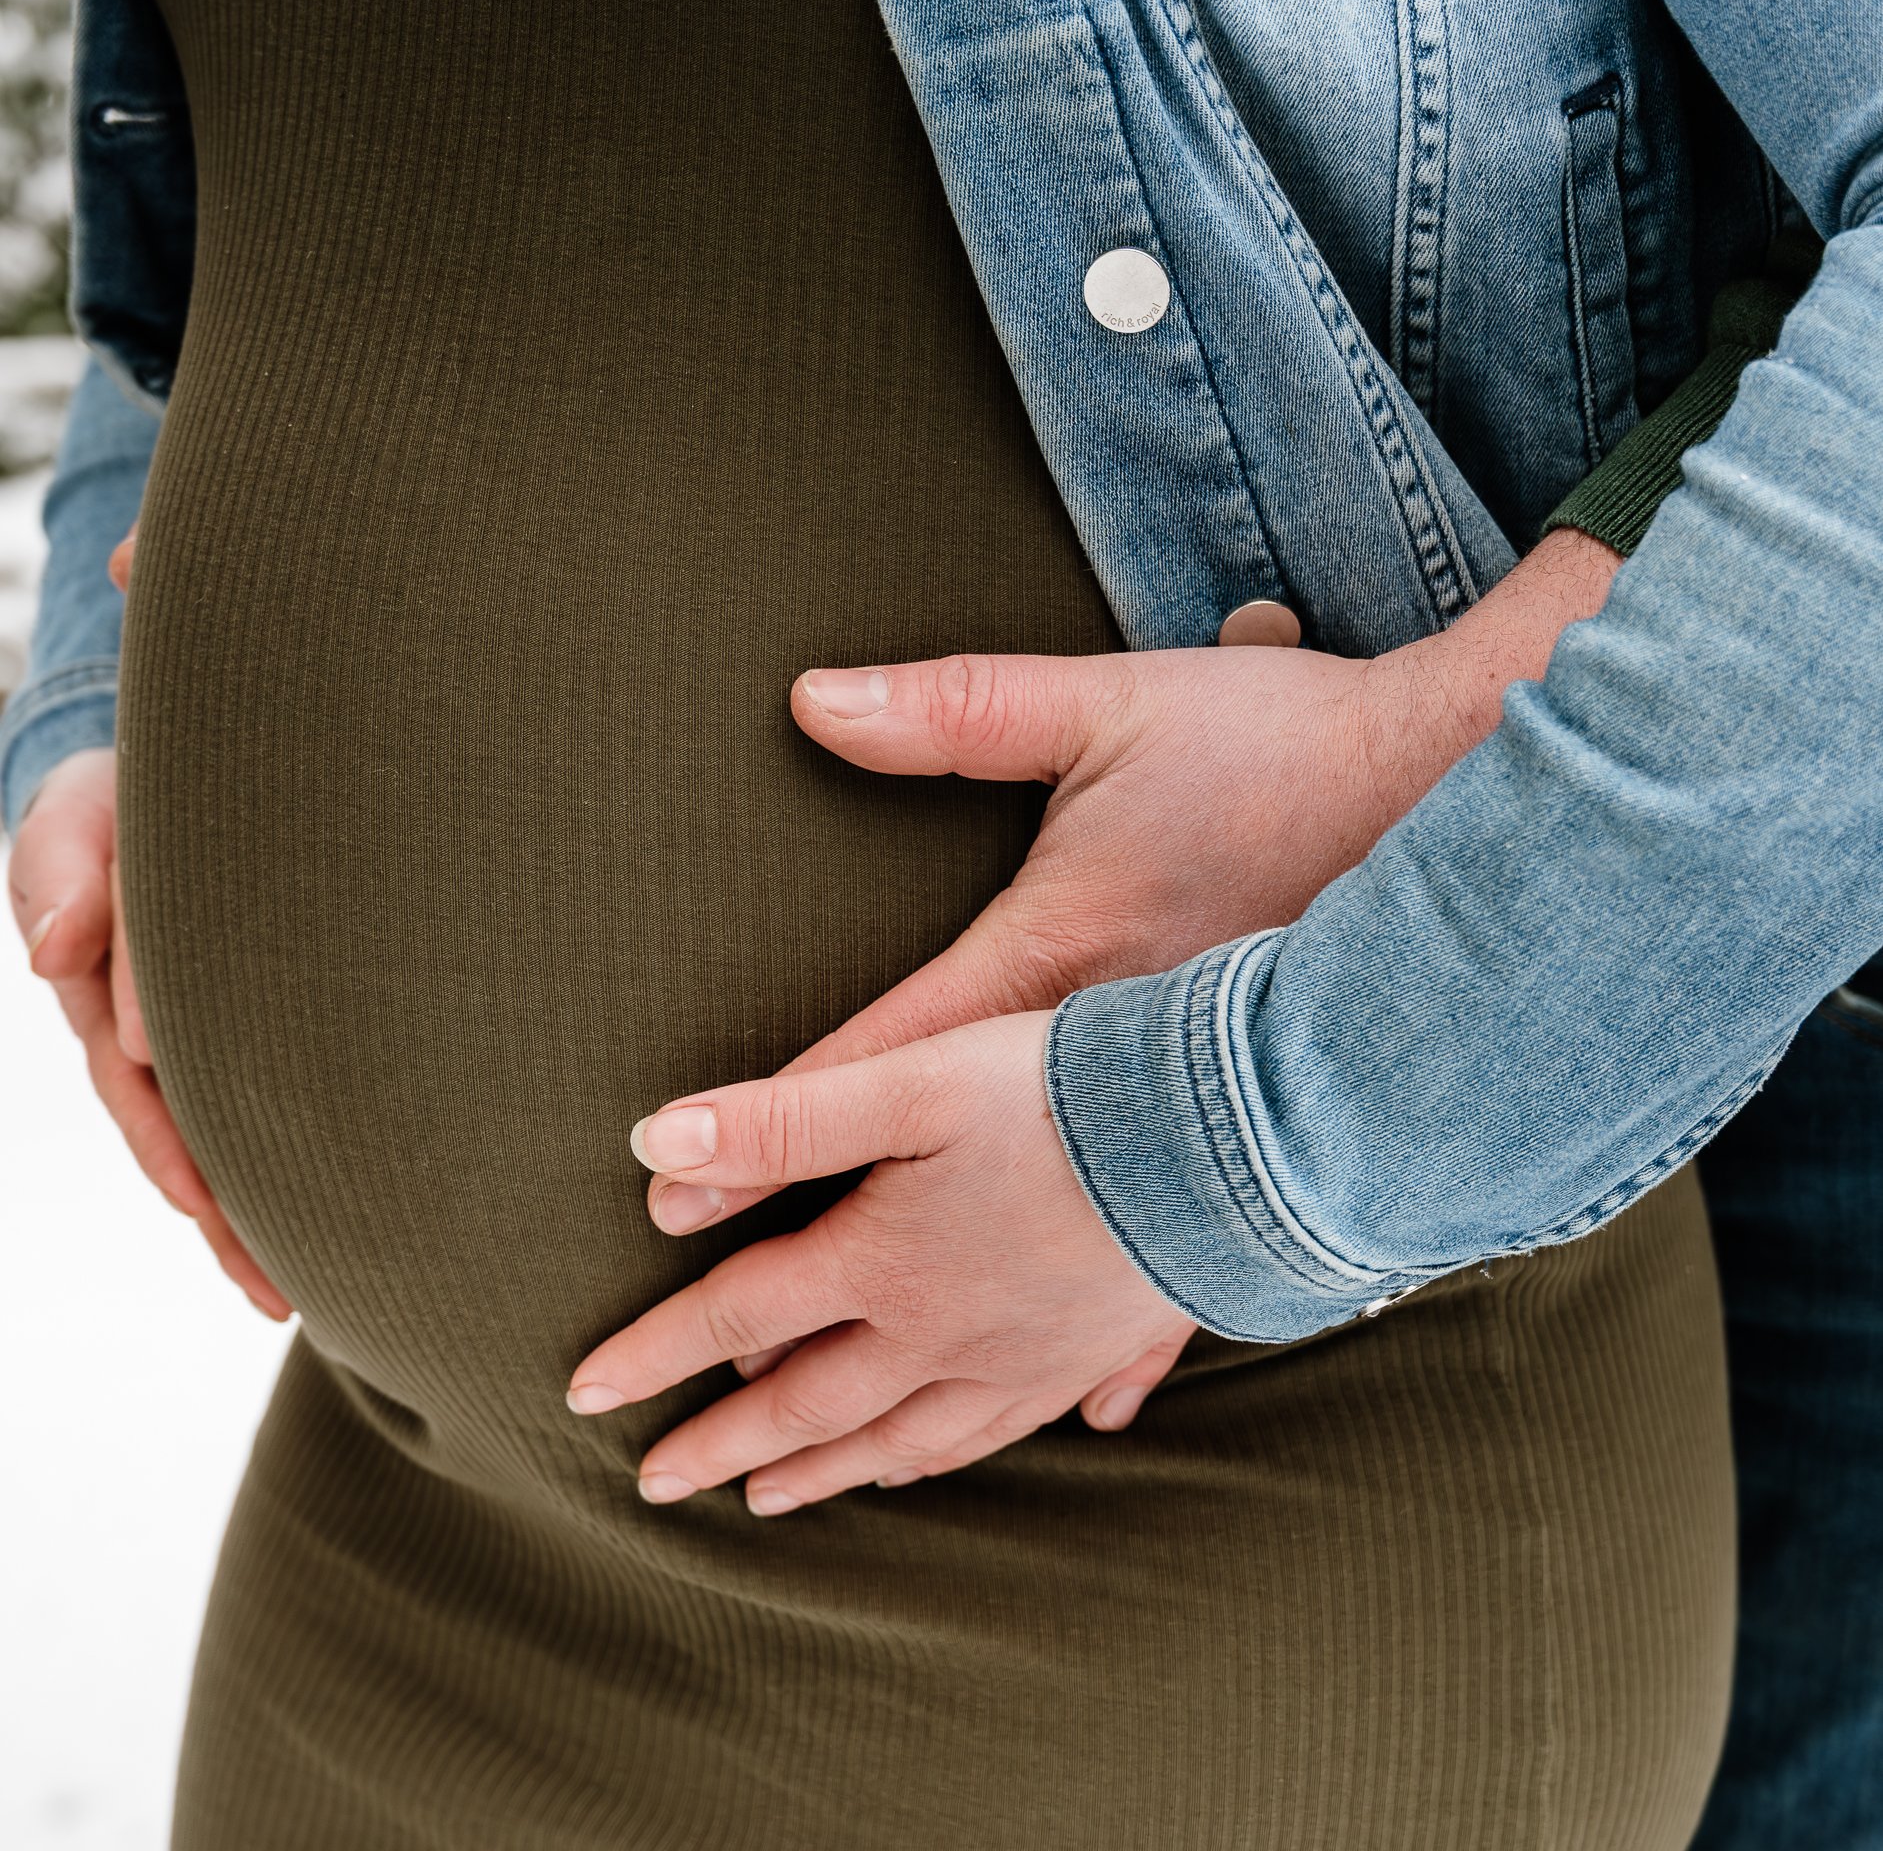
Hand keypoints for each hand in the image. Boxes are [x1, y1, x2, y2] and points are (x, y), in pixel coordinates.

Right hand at [6, 521, 288, 1319]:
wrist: (166, 773)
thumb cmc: (119, 796)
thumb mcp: (76, 813)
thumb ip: (60, 866)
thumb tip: (59, 948)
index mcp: (104, 988)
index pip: (139, 1077)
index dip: (174, 1132)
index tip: (208, 1193)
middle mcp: (146, 1030)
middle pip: (186, 1139)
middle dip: (227, 1215)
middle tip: (280, 1288)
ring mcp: (197, 1036)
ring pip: (229, 1138)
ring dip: (260, 1215)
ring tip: (310, 1292)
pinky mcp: (252, 1027)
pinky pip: (270, 1102)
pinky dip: (293, 1163)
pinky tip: (341, 1221)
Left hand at [567, 1012, 1192, 1511]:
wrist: (1229, 1146)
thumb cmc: (1064, 1095)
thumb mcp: (908, 1079)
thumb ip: (780, 1119)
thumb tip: (649, 1147)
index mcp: (882, 1263)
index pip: (738, 1319)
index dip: (656, 1354)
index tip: (586, 1395)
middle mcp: (938, 1333)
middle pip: (807, 1402)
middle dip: (724, 1442)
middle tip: (659, 1483)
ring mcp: (1016, 1358)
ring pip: (896, 1436)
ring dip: (823, 1470)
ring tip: (771, 1500)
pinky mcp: (1083, 1354)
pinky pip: (991, 1431)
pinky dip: (938, 1459)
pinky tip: (927, 1463)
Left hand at [640, 530, 1619, 1454]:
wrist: (1465, 831)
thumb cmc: (1284, 763)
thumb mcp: (1111, 715)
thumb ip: (955, 712)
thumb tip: (813, 698)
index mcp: (1035, 992)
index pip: (852, 1098)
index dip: (744, 1160)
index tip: (659, 1224)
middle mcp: (1084, 1115)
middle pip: (895, 1284)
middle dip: (769, 1381)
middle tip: (669, 1458)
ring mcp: (1162, 1175)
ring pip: (1001, 1339)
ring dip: (887, 1422)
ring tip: (802, 1488)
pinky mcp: (1236, 1189)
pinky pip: (1141, 1324)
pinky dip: (1087, 1381)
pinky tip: (1080, 1431)